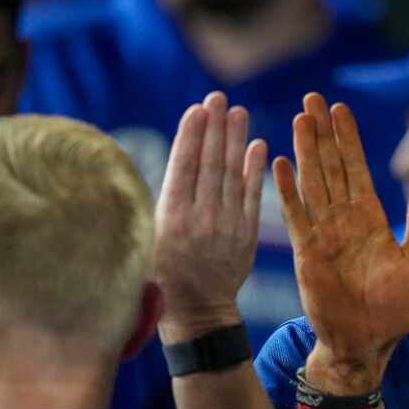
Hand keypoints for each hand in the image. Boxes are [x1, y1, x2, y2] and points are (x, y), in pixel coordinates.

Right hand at [155, 92, 266, 342]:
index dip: (192, 136)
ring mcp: (227, 226)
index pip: (183, 167)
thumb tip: (180, 157)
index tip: (198, 108)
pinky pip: (254, 197)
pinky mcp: (247, 234)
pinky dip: (256, 170)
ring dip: (236, 141)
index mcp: (171, 219)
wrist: (197, 310)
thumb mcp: (150, 238)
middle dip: (215, 128)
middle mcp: (201, 219)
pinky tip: (258, 145)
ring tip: (239, 112)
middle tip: (219, 98)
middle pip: (210, 164)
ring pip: (233, 175)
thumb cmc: (164, 271)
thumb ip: (166, 200)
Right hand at [273, 93, 408, 393]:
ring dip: (305, 151)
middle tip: (313, 98)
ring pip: (312, 182)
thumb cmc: (393, 307)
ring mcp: (323, 233)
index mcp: (370, 217)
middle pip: (331, 166)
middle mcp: (344, 219)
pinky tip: (279, 163)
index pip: (357, 168)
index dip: (348, 139)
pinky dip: (287, 190)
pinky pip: (296, 215)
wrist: (367, 343)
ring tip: (300, 119)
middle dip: (323, 133)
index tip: (340, 109)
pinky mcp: (307, 252)